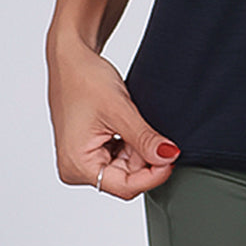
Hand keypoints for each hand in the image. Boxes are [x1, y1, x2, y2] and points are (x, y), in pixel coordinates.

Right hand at [46, 36, 179, 199]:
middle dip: (145, 158)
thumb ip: (144, 138)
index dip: (152, 175)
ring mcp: (82, 161)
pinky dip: (130, 144)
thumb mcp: (120, 109)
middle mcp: (76, 169)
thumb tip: (168, 157)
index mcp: (77, 165)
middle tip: (155, 131)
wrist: (71, 59)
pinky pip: (118, 157)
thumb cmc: (84, 79)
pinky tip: (129, 124)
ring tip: (134, 120)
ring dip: (138, 149)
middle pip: (125, 178)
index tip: (173, 158)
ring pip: (124, 168)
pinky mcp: (89, 151)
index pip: (124, 187)